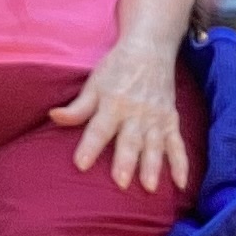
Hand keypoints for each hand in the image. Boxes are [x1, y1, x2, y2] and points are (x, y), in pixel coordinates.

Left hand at [50, 45, 189, 188]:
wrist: (150, 48)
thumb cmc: (117, 67)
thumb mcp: (94, 83)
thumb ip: (77, 107)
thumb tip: (54, 116)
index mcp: (113, 103)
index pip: (99, 128)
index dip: (90, 146)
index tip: (81, 164)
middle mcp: (135, 112)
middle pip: (129, 139)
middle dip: (125, 161)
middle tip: (120, 183)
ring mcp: (156, 117)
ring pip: (154, 145)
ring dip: (153, 166)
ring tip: (149, 187)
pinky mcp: (171, 120)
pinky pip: (177, 144)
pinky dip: (181, 164)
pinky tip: (181, 183)